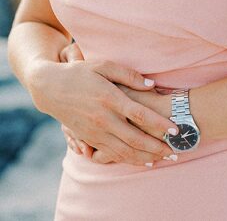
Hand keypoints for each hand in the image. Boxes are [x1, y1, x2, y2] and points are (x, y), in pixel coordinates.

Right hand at [29, 50, 174, 164]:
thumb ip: (129, 76)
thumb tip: (152, 85)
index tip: (176, 129)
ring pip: (123, 151)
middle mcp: (103, 119)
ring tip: (164, 159)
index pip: (140, 115)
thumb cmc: (79, 73)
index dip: (160, 124)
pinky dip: (128, 159)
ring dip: (145, 156)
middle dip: (158, 146)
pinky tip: (142, 161)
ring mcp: (94, 131)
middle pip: (135, 138)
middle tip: (177, 151)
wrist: (49, 88)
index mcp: (110, 99)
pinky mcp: (88, 139)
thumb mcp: (103, 66)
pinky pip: (110, 154)